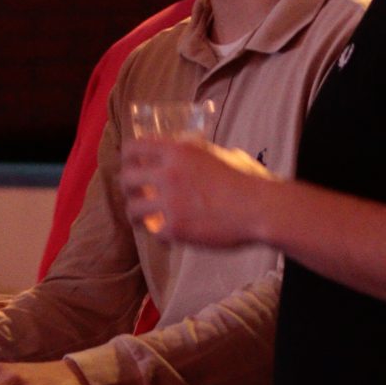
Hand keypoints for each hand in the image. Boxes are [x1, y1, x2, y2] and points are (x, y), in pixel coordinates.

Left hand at [119, 136, 278, 250]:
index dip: (129, 156)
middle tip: (134, 194)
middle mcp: (168, 174)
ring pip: (133, 209)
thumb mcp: (219, 154)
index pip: (135, 147)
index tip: (131, 163)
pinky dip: (160, 235)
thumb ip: (198, 154)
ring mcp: (169, 202)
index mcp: (178, 152)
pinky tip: (168, 236)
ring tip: (142, 218)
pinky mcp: (175, 228)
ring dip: (136, 214)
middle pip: (126, 179)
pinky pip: (154, 232)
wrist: (258, 208)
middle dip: (128, 188)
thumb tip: (189, 153)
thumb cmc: (246, 180)